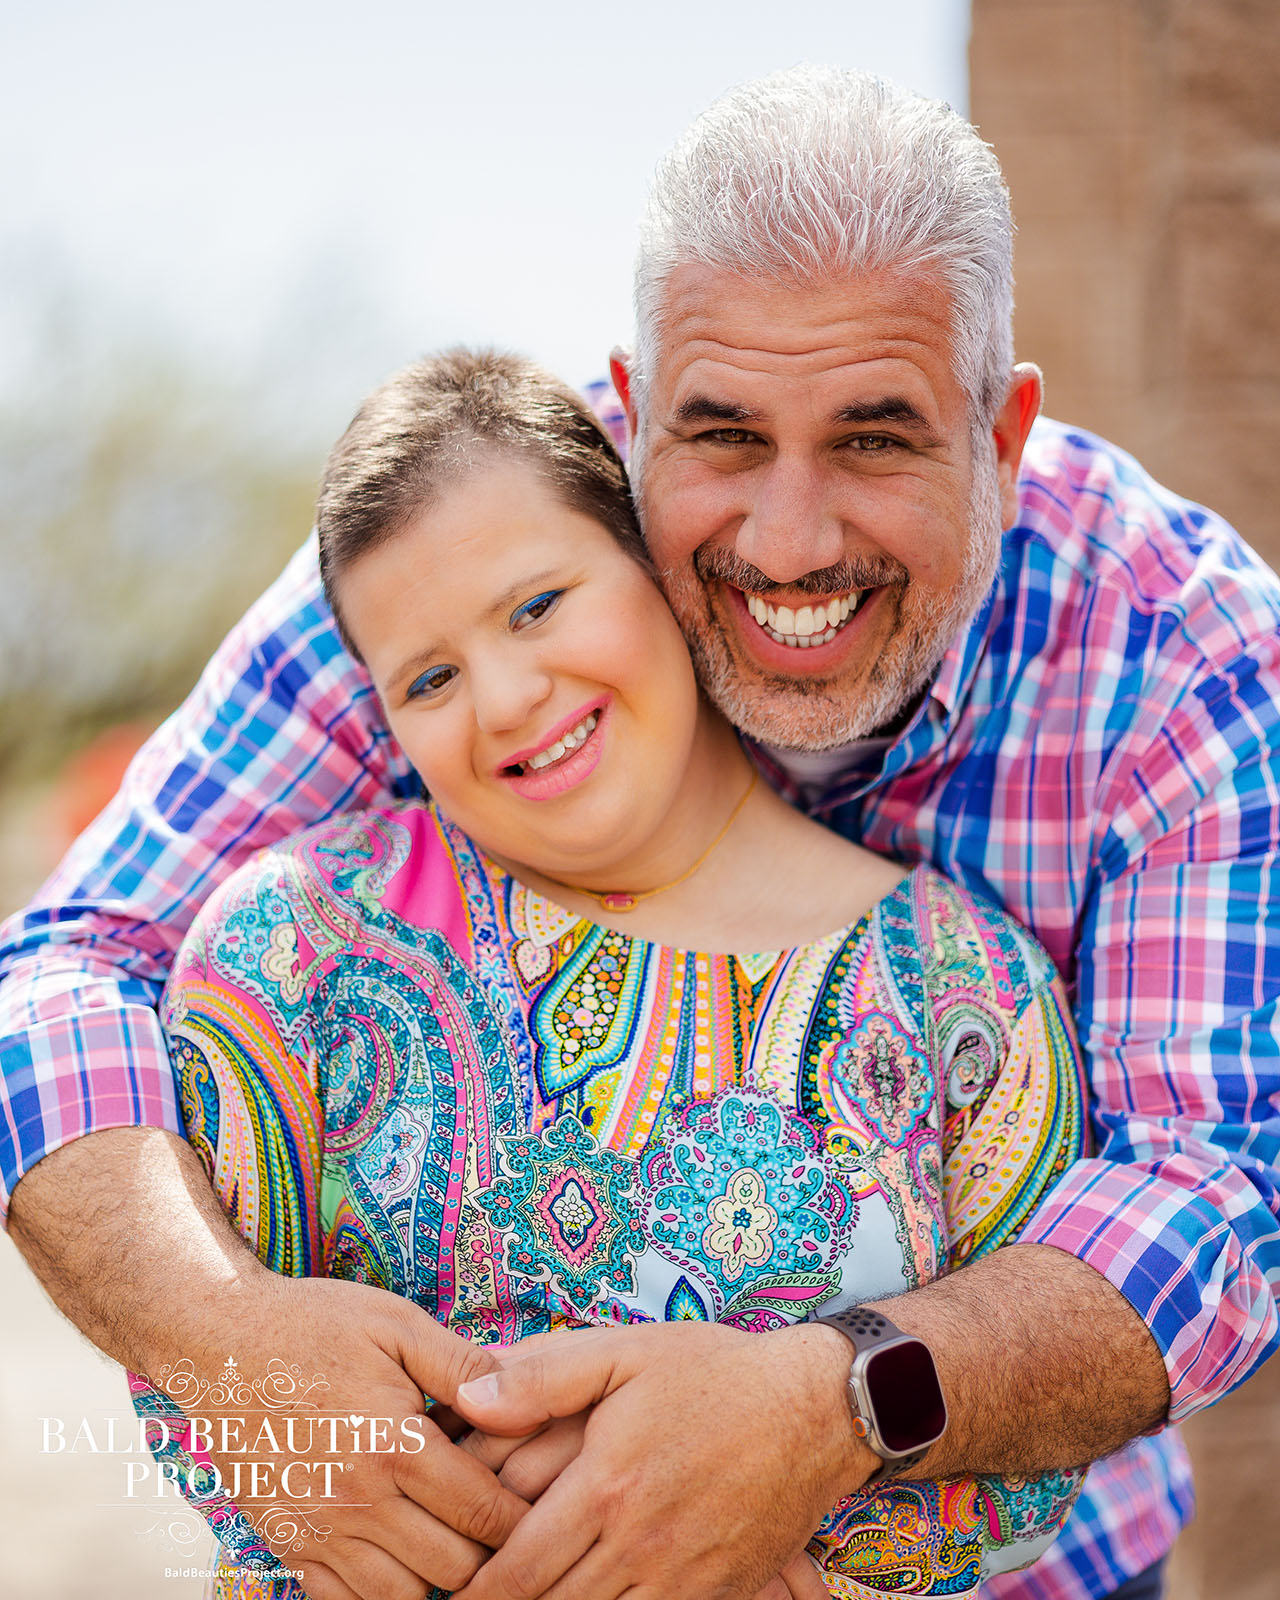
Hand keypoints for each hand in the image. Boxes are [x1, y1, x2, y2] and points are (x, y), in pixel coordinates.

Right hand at [144, 1273, 531, 1599]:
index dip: (526, 1519)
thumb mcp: (396, 1322)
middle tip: (509, 1529)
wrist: (219, 1343)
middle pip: (453, 1568)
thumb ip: (462, 1365)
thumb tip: (520, 1401)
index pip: (484, 1512)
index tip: (546, 1509)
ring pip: (403, 1599)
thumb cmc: (314, 1324)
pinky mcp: (288, 1544)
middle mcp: (359, 1500)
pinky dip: (381, 1596)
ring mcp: (320, 1530)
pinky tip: (403, 1562)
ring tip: (459, 1546)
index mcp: (396, 1444)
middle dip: (490, 1553)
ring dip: (439, 1580)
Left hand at [449, 1320, 872, 1599]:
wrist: (812, 1409)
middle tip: (467, 1599)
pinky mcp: (714, 1596)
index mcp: (605, 1487)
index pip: (515, 1571)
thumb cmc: (712, 1373)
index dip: (473, 1591)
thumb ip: (544, 1377)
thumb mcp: (624, 1353)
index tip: (445, 1588)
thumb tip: (469, 1400)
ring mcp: (680, 1579)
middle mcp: (637, 1545)